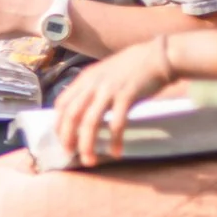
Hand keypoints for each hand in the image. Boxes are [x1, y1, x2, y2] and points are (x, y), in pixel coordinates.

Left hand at [50, 39, 177, 167]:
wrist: (157, 56)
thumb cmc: (132, 66)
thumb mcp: (103, 73)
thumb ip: (90, 87)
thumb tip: (80, 110)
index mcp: (85, 78)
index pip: (62, 103)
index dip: (59, 124)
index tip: (63, 140)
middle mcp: (93, 84)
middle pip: (72, 115)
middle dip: (68, 138)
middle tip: (71, 154)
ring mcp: (109, 90)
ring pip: (90, 122)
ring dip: (87, 144)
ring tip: (90, 160)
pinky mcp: (127, 96)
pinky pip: (116, 123)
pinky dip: (114, 140)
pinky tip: (116, 152)